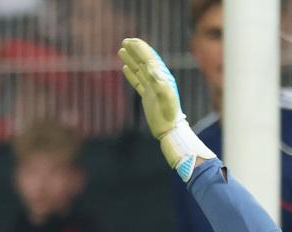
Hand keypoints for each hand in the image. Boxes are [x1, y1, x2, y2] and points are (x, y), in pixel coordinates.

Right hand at [118, 37, 215, 179]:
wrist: (170, 129)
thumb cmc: (169, 115)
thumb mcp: (166, 97)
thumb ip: (160, 83)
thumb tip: (151, 68)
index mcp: (162, 77)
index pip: (149, 58)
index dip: (140, 49)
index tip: (129, 41)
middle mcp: (157, 80)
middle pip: (144, 61)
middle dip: (135, 51)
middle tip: (124, 42)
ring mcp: (152, 88)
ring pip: (139, 70)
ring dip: (131, 60)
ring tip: (121, 51)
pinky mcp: (148, 96)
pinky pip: (138, 82)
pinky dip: (131, 74)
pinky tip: (125, 68)